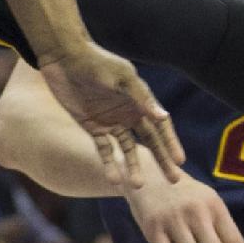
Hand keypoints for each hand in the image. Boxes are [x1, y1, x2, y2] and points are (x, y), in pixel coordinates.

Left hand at [39, 42, 182, 188]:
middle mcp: (129, 113)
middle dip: (161, 160)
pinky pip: (104, 150)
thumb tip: (162, 117)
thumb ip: (140, 98)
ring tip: (138, 185)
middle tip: (173, 181)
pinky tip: (114, 180)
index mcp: (140, 100)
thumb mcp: (120, 77)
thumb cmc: (96, 62)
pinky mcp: (93, 127)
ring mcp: (111, 121)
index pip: (160, 126)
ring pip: (127, 150)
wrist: (64, 57)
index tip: (179, 162)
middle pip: (149, 141)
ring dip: (133, 166)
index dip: (170, 143)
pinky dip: (109, 164)